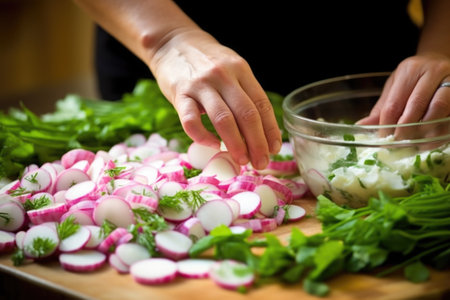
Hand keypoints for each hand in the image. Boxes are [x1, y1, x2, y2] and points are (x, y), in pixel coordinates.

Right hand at [150, 29, 281, 168]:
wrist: (172, 42)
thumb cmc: (206, 62)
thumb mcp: (230, 69)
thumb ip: (243, 93)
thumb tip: (259, 131)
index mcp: (241, 70)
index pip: (261, 104)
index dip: (270, 129)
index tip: (274, 149)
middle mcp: (223, 76)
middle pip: (246, 114)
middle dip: (256, 143)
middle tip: (260, 163)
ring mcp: (201, 84)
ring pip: (223, 119)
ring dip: (235, 144)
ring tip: (242, 161)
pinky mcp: (180, 93)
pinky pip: (191, 121)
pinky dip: (203, 136)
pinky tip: (212, 144)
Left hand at [358, 52, 449, 137]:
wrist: (441, 62)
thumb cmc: (415, 78)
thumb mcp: (395, 86)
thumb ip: (382, 108)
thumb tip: (362, 125)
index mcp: (410, 70)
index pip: (395, 103)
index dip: (387, 125)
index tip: (383, 140)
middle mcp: (433, 71)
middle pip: (416, 105)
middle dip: (406, 129)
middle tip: (399, 144)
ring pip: (438, 108)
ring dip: (426, 130)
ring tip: (416, 143)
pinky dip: (441, 129)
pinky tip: (431, 140)